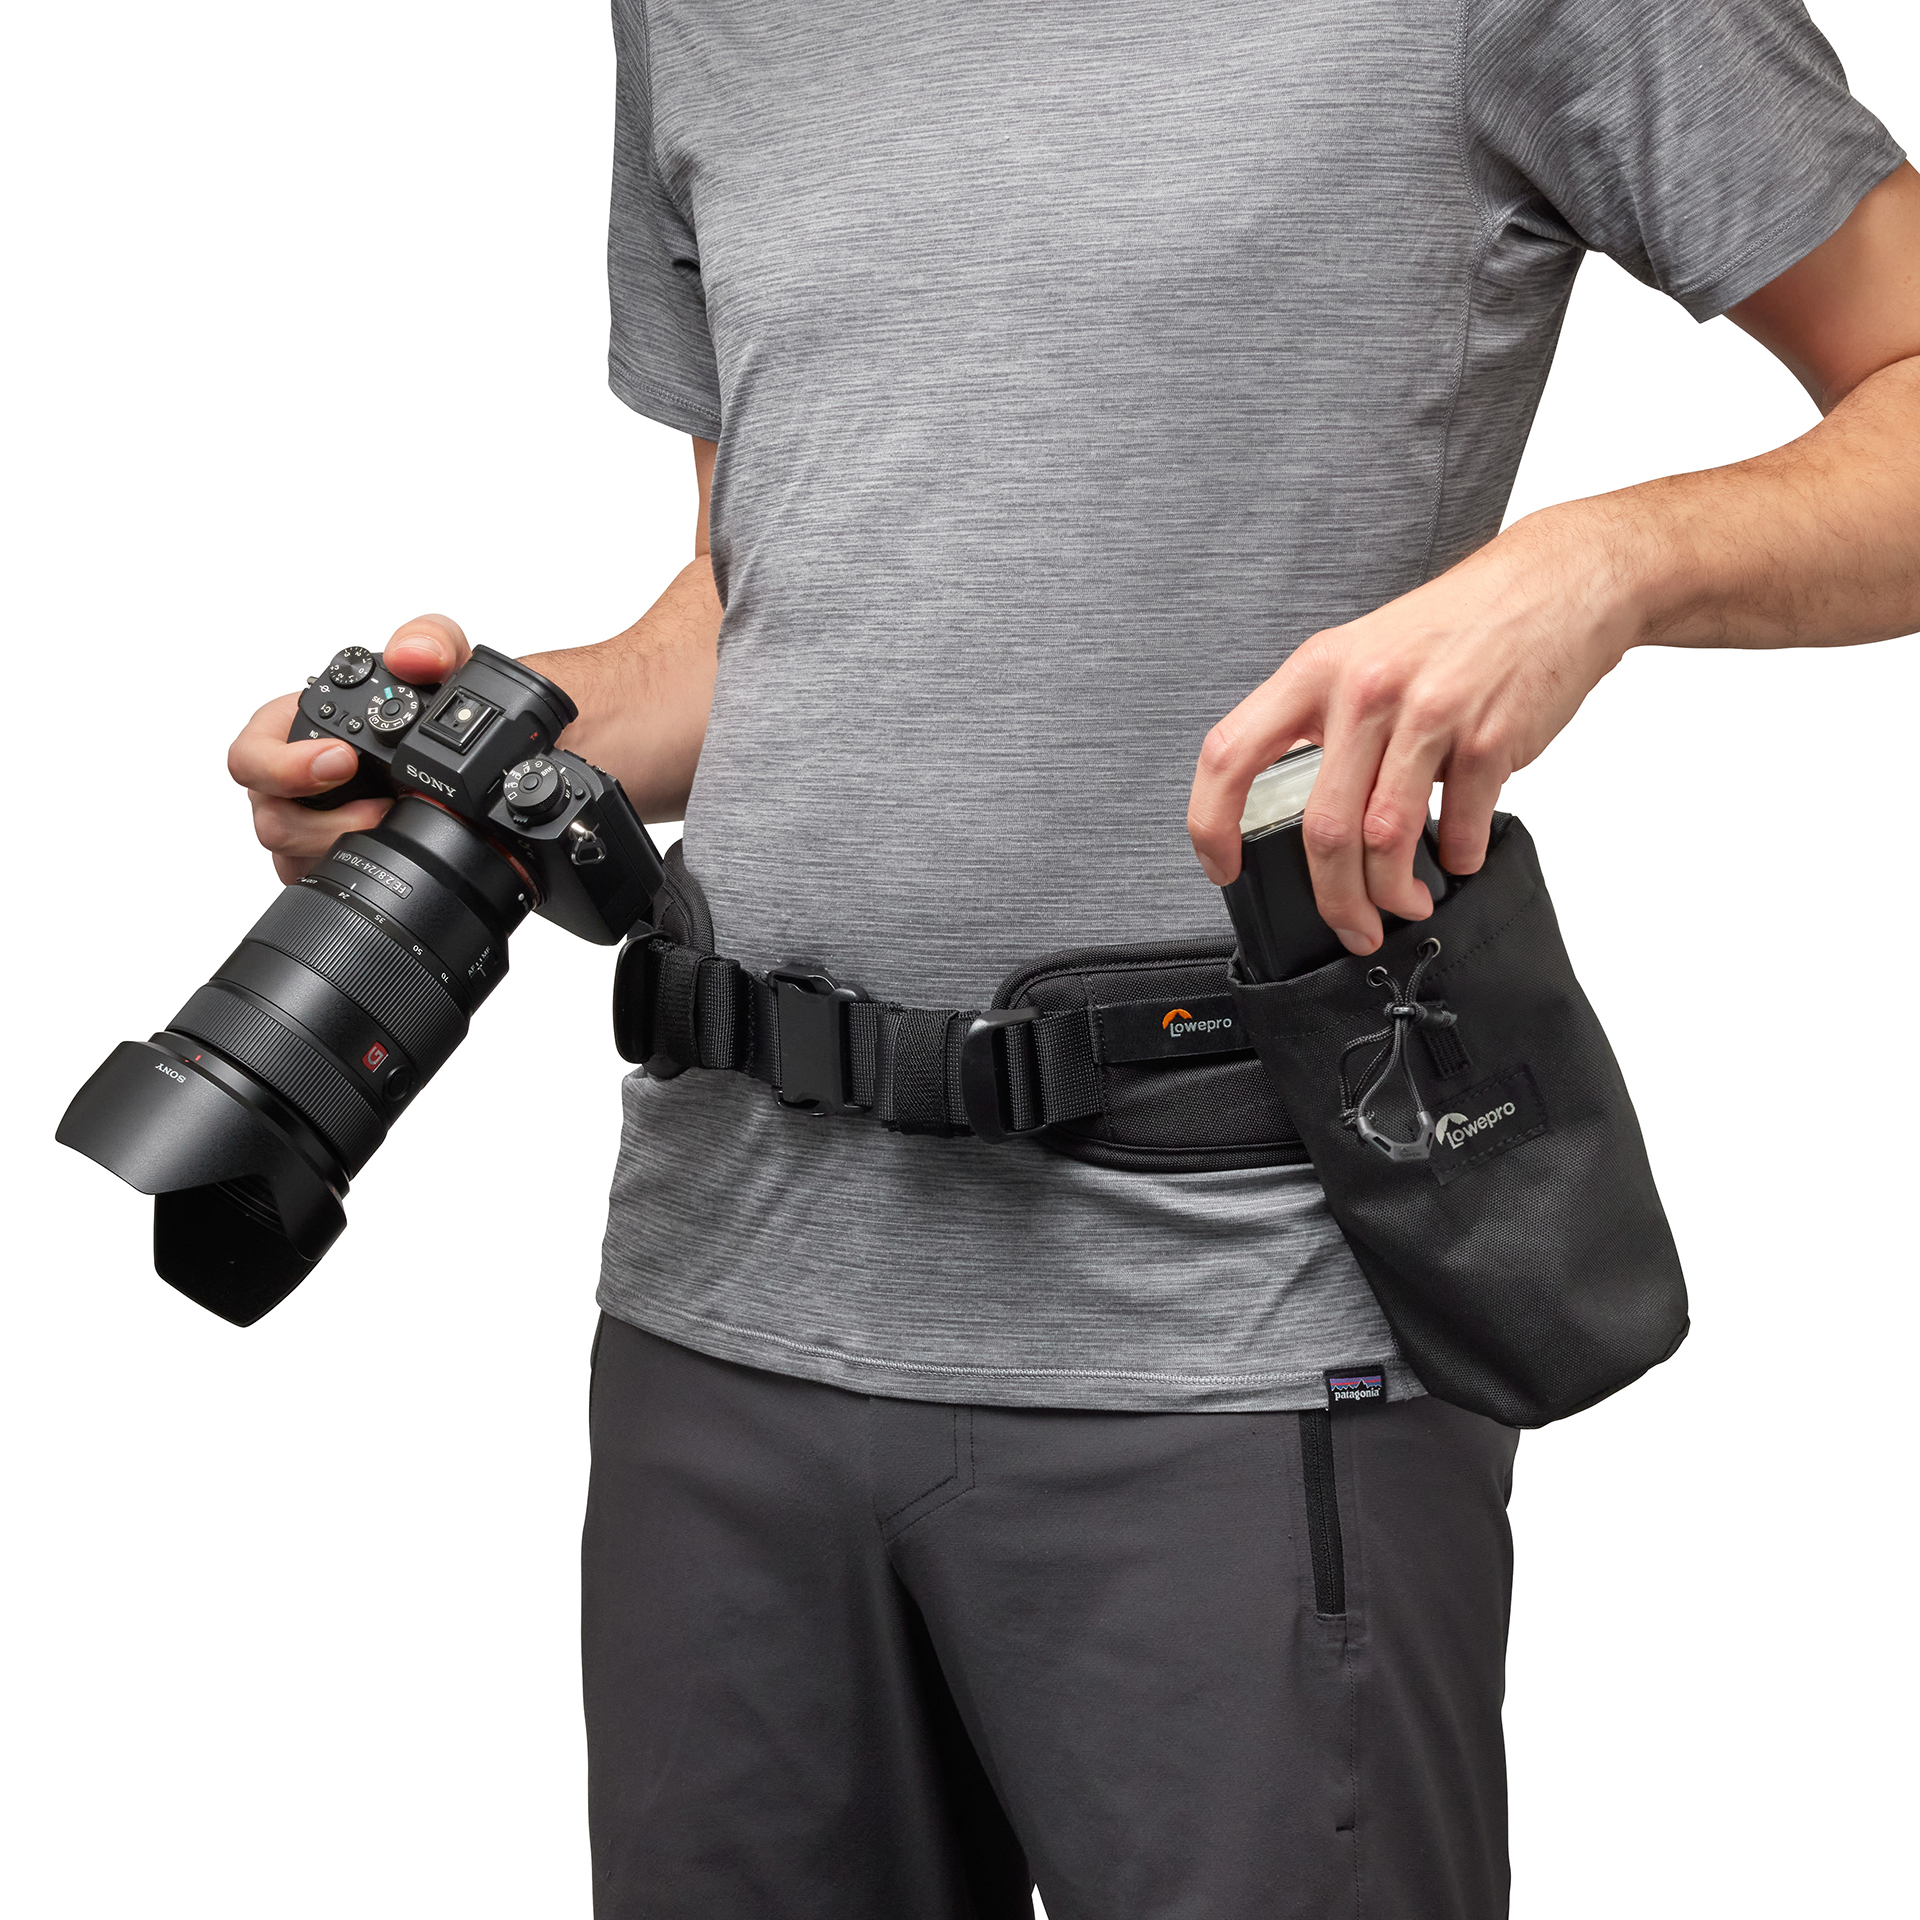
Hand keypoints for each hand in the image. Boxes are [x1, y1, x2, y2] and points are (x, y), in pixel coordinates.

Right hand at [227, 615, 471, 883]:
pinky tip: (390, 853)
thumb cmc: (420, 705)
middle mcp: (287, 783)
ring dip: (347, 846)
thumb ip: (430, 641)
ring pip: (296, 857)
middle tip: (381, 809)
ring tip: (395, 827)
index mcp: (291, 731)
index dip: (284, 766)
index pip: (250, 755)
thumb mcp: (435, 662)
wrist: (454, 758)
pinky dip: (358, 869)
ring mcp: (304, 828)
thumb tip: (414, 656)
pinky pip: (322, 878)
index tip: (342, 761)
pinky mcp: (324, 862)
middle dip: (324, 823)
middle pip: (270, 820)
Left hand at [1186, 510, 1635, 952]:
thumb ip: (1326, 723)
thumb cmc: (1456, 625)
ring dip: (1394, 894)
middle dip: (1335, 899)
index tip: (1222, 867)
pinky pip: (1460, 828)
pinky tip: (1458, 856)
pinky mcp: (1488, 739)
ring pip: (1385, 841)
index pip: (1230, 755)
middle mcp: (1365, 690)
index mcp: (1318, 670)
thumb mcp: (1364, 653)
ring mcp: (1429, 714)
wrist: (1557, 584)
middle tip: (1350, 924)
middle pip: (1322, 828)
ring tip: (1406, 904)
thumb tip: (1306, 813)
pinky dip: (1458, 859)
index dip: (1212, 824)